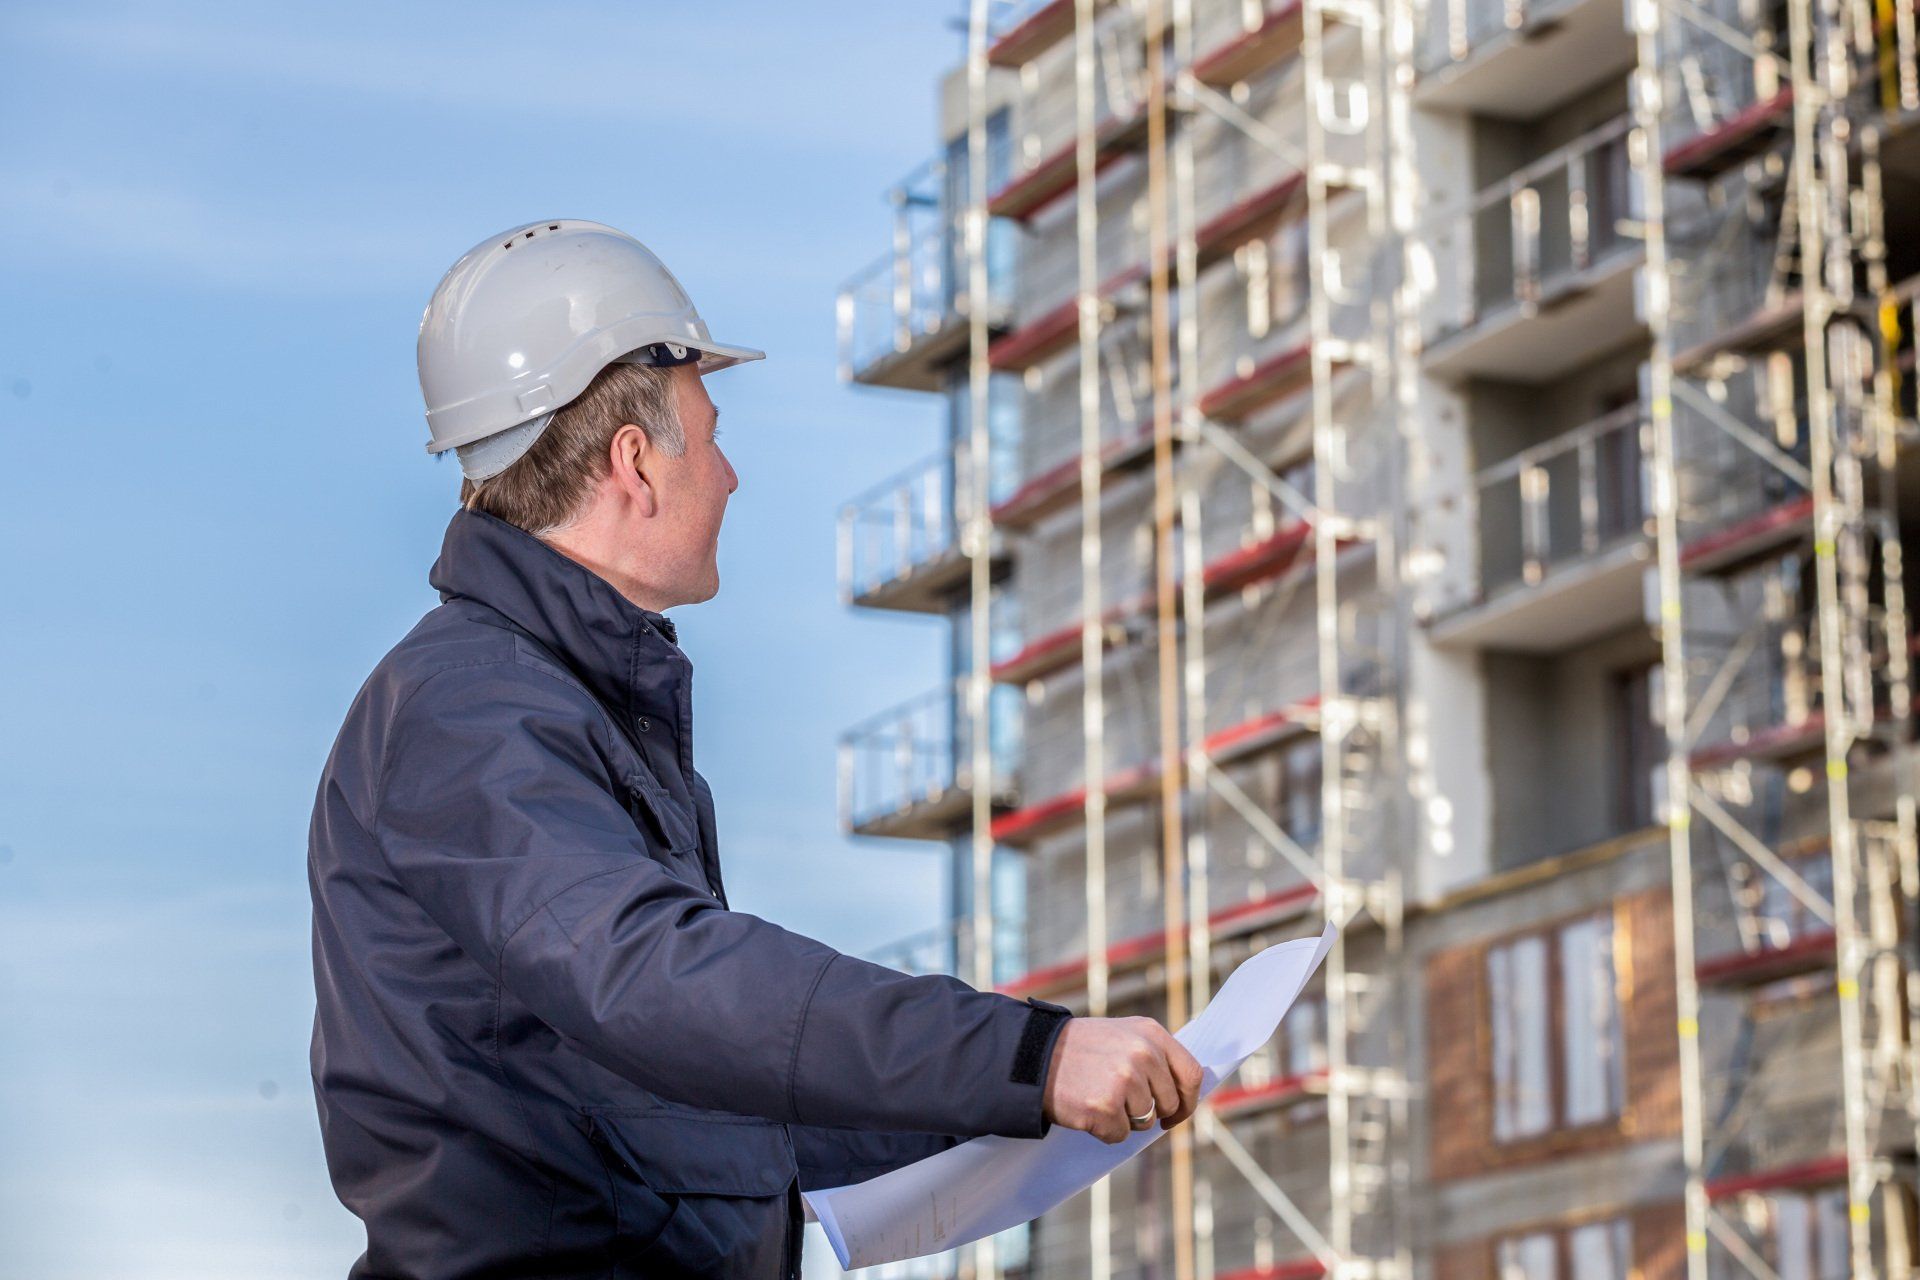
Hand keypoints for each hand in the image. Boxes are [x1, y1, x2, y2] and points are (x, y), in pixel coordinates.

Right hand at [1040, 1016, 1203, 1143]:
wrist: (1034, 1056)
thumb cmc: (1081, 1050)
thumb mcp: (1124, 1036)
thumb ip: (1156, 1057)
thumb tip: (1186, 1093)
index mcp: (1151, 1034)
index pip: (1191, 1074)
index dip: (1187, 1101)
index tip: (1175, 1114)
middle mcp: (1143, 1054)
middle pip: (1168, 1103)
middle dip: (1150, 1112)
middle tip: (1120, 1101)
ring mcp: (1124, 1080)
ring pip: (1145, 1122)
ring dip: (1123, 1119)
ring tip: (1098, 1095)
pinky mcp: (1105, 1107)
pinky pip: (1119, 1135)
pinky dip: (1103, 1130)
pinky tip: (1086, 1108)